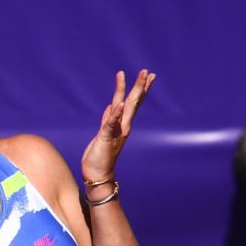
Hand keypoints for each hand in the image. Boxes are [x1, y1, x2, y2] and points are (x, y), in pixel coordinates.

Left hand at [79, 69, 155, 186]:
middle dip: (140, 86)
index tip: (148, 75)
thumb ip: (108, 120)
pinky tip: (118, 104)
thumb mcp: (103, 133)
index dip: (139, 89)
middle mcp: (123, 127)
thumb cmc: (100, 155)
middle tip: (147, 71)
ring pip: (126, 108)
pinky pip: (111, 124)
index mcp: (122, 124)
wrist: (97, 174)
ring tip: (138, 78)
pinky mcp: (106, 138)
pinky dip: (115, 114)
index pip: (132, 103)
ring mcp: (116, 132)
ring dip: (131, 92)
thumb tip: (111, 106)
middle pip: (133, 103)